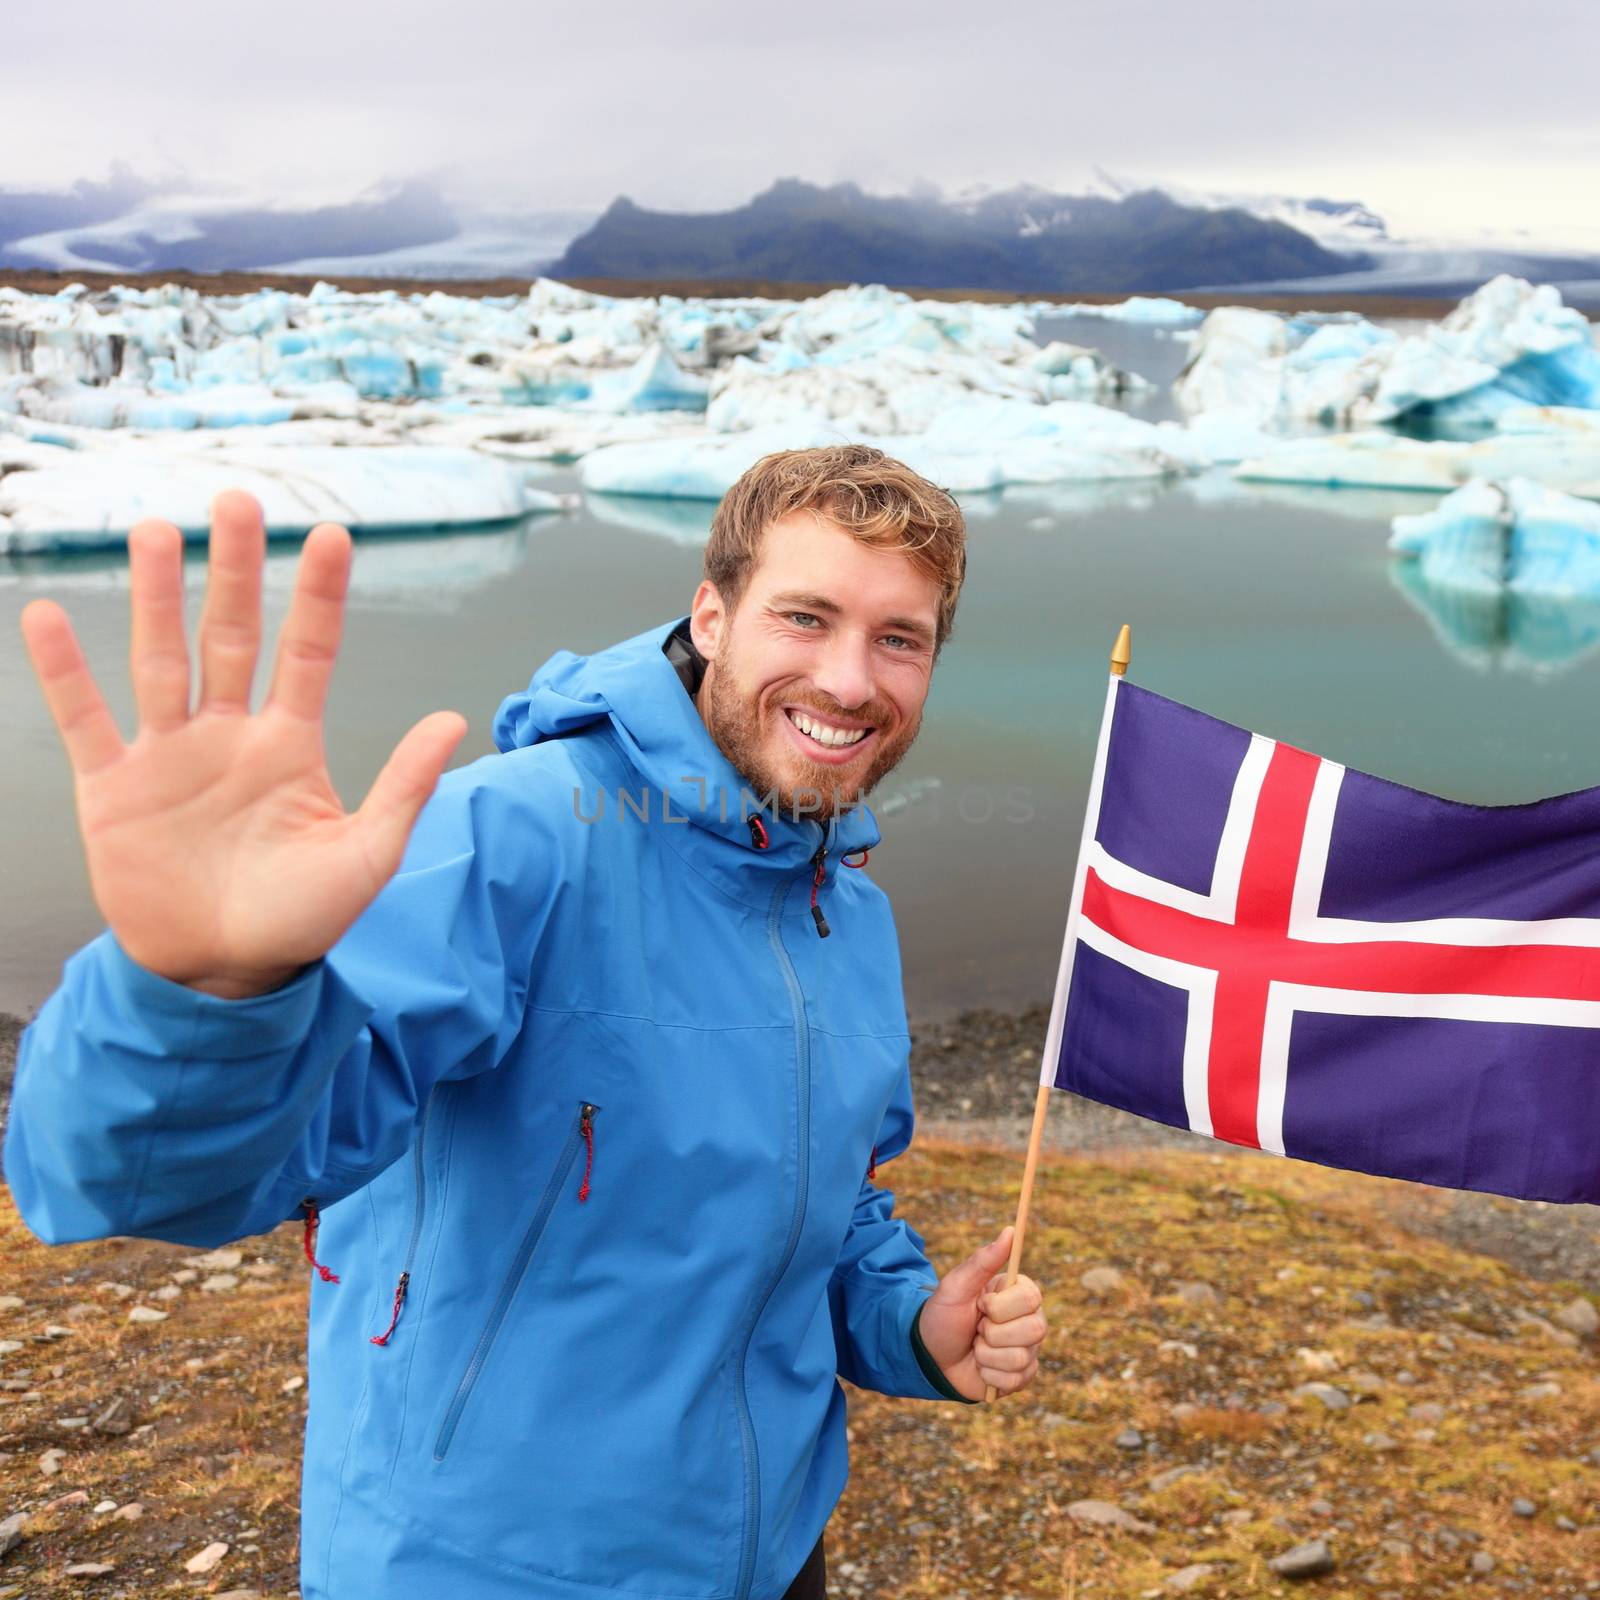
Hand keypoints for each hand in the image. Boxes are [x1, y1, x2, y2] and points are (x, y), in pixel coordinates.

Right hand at [19, 489, 466, 998]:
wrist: (227, 974)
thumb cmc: (303, 918)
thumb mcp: (367, 856)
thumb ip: (405, 786)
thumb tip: (453, 717)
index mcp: (291, 746)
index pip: (309, 653)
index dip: (321, 597)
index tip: (335, 537)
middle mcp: (230, 736)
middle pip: (232, 635)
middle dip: (235, 569)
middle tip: (237, 499)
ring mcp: (170, 757)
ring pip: (162, 659)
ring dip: (155, 597)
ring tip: (155, 531)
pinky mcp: (115, 789)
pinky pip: (86, 720)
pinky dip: (67, 672)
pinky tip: (50, 616)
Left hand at [916, 1226, 1046, 1400]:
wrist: (930, 1357)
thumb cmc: (943, 1316)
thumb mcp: (955, 1286)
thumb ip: (983, 1260)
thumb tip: (1010, 1231)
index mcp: (1018, 1294)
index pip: (1032, 1298)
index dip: (1002, 1306)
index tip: (981, 1305)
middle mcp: (1030, 1320)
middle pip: (1034, 1329)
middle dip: (992, 1333)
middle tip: (977, 1329)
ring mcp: (1028, 1350)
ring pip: (1021, 1357)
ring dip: (987, 1354)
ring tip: (976, 1348)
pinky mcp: (1022, 1377)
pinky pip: (1015, 1380)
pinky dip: (989, 1374)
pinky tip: (981, 1367)